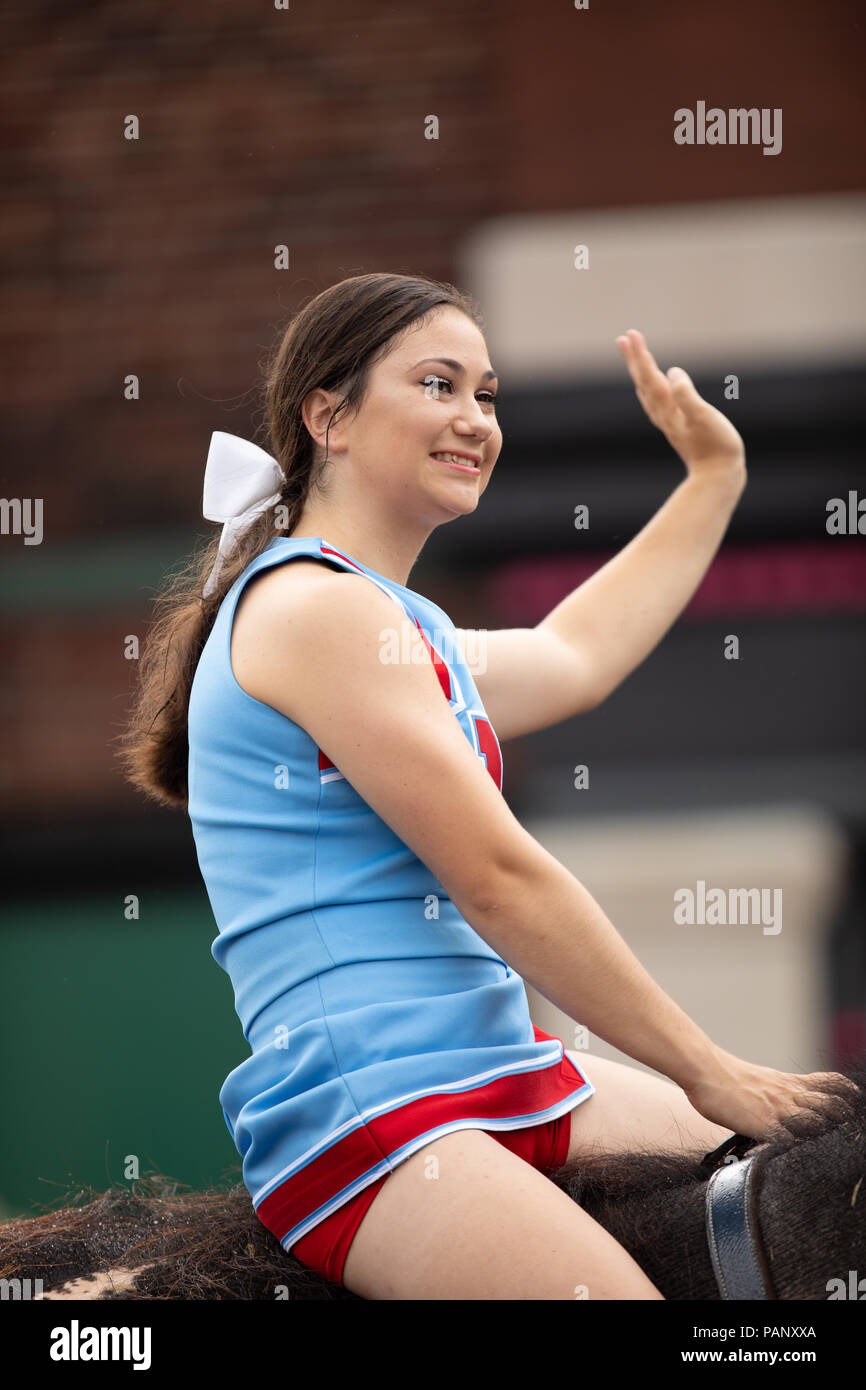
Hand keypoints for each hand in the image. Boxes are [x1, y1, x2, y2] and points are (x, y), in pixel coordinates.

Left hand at [615, 328, 745, 481]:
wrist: (718, 477)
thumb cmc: (716, 447)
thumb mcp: (703, 418)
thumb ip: (686, 395)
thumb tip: (673, 372)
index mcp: (668, 409)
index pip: (650, 376)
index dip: (640, 355)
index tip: (631, 335)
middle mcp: (663, 414)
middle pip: (643, 381)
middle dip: (634, 359)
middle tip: (624, 338)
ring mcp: (668, 421)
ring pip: (647, 391)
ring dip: (640, 371)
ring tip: (633, 355)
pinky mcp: (676, 426)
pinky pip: (657, 401)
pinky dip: (651, 387)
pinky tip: (655, 385)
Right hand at [682, 1044, 860, 1141]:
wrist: (705, 1070)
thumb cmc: (724, 1077)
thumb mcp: (761, 1078)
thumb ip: (777, 1092)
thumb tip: (782, 1105)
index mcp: (788, 1083)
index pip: (828, 1083)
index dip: (846, 1092)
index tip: (854, 1098)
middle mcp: (789, 1095)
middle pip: (831, 1105)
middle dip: (842, 1117)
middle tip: (844, 1126)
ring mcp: (779, 1110)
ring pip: (818, 1122)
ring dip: (825, 1133)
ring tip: (826, 1143)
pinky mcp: (765, 1125)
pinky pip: (791, 1142)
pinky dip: (797, 1150)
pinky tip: (797, 1158)